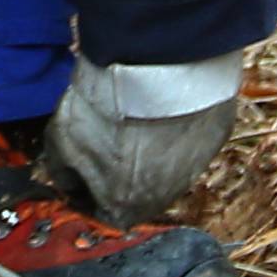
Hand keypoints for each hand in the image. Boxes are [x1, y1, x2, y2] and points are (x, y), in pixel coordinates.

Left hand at [43, 52, 243, 224]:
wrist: (153, 65)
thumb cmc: (106, 108)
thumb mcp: (61, 139)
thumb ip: (61, 169)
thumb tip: (65, 178)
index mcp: (124, 207)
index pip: (101, 212)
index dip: (87, 189)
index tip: (81, 168)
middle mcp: (166, 197)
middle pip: (138, 192)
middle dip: (121, 169)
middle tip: (109, 136)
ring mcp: (197, 166)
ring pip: (168, 165)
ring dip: (152, 147)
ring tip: (135, 114)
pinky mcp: (216, 135)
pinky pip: (192, 137)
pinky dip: (177, 124)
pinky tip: (162, 102)